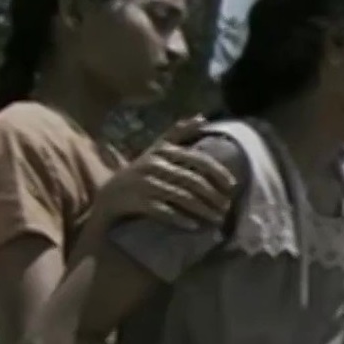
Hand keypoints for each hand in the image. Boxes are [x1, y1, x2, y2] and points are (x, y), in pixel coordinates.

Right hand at [94, 117, 236, 230]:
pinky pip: (164, 211)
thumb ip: (179, 132)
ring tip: (217, 220)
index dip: (218, 172)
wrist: (110, 194)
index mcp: (163, 150)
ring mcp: (145, 183)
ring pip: (182, 197)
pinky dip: (180, 219)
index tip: (233, 186)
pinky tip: (194, 226)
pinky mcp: (138, 201)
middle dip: (213, 195)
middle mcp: (154, 164)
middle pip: (192, 180)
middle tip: (226, 207)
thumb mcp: (158, 148)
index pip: (198, 159)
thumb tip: (202, 117)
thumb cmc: (141, 170)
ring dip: (203, 210)